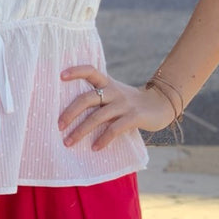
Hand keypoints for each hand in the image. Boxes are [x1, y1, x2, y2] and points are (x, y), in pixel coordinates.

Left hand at [58, 64, 178, 150]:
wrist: (161, 104)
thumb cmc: (129, 103)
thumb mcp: (114, 94)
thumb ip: (97, 97)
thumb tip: (68, 113)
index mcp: (107, 83)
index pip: (90, 70)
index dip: (76, 71)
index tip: (60, 76)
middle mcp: (114, 91)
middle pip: (87, 98)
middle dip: (70, 113)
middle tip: (58, 126)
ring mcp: (124, 103)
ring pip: (97, 117)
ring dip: (81, 131)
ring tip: (68, 142)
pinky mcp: (134, 117)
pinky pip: (114, 129)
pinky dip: (103, 140)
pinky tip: (94, 148)